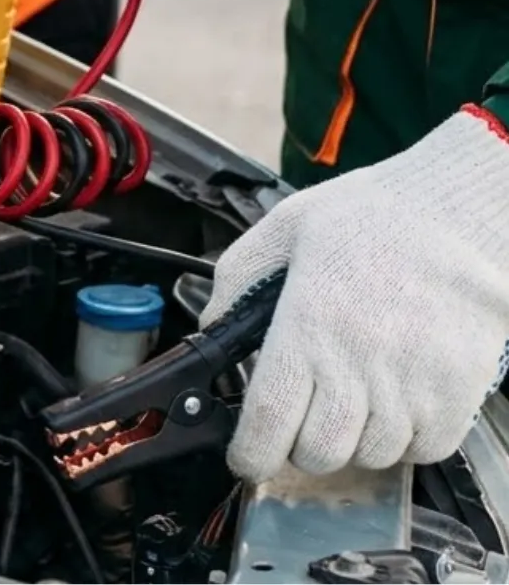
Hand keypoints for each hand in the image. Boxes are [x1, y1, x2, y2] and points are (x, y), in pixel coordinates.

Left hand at [202, 106, 508, 481]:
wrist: (460, 214)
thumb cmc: (373, 219)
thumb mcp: (284, 230)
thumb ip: (237, 280)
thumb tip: (211, 326)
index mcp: (308, 328)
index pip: (268, 421)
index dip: (250, 453)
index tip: (245, 456)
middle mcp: (358, 366)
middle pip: (317, 453)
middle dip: (300, 444)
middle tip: (304, 415)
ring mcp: (412, 386)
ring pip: (369, 456)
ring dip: (354, 440)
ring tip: (355, 397)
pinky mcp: (457, 395)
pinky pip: (422, 451)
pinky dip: (406, 441)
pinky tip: (396, 402)